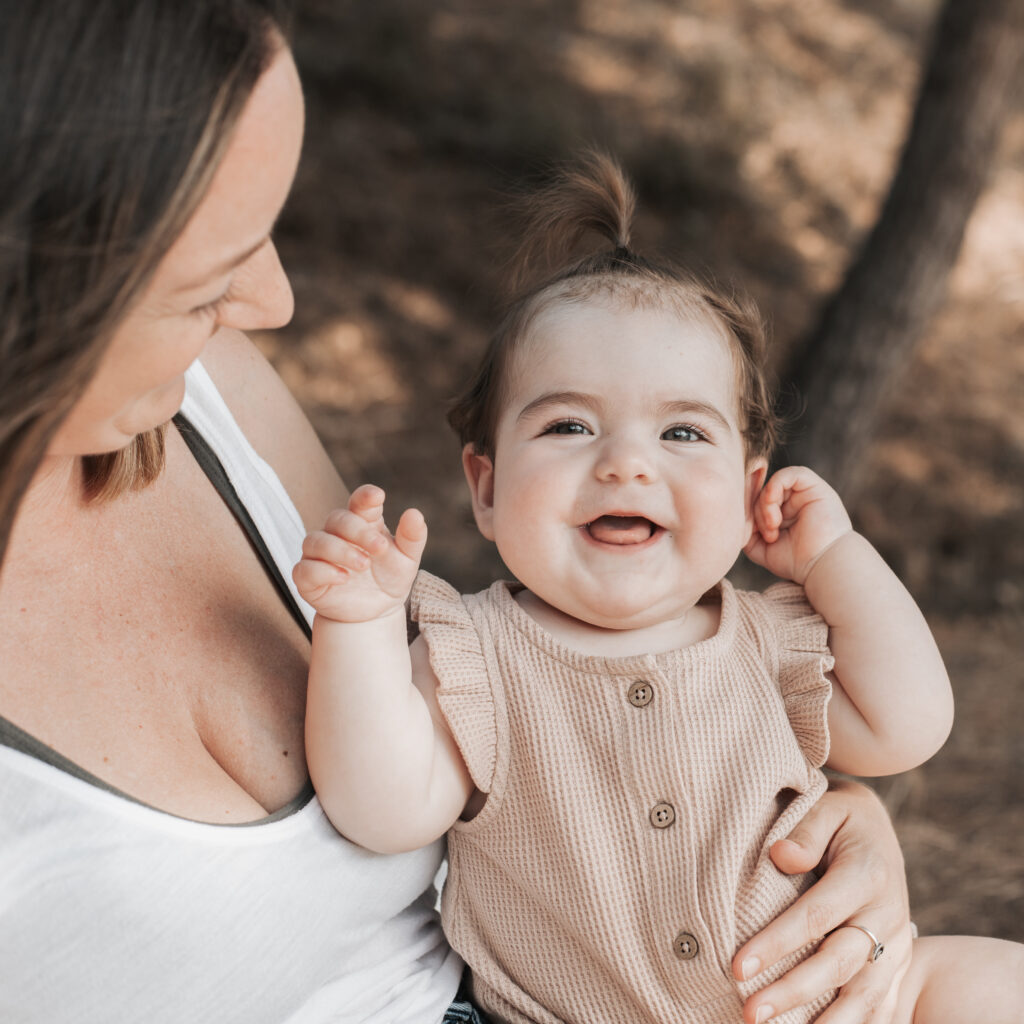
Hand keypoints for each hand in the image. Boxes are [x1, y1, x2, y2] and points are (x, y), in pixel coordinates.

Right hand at [292, 484, 426, 622]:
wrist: (376, 612)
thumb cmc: (390, 578)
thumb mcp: (408, 560)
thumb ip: (412, 537)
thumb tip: (414, 513)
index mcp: (363, 523)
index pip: (359, 502)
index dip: (365, 497)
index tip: (377, 496)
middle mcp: (336, 534)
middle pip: (337, 519)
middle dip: (359, 531)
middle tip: (380, 549)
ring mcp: (319, 555)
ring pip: (316, 541)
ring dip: (340, 551)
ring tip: (364, 565)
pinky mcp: (307, 578)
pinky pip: (305, 569)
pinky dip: (323, 571)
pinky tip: (343, 578)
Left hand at [733, 780, 912, 1023]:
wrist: (878, 830)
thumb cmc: (840, 818)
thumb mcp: (827, 808)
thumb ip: (806, 831)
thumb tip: (781, 856)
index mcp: (868, 874)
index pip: (817, 915)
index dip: (777, 943)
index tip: (738, 966)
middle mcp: (887, 915)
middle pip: (838, 963)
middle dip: (793, 992)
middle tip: (749, 1013)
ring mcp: (897, 945)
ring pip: (863, 994)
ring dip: (825, 1023)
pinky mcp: (898, 965)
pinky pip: (880, 1006)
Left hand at [744, 466, 852, 584]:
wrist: (821, 566)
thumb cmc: (794, 561)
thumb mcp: (759, 546)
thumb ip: (744, 527)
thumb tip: (735, 509)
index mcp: (781, 514)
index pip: (755, 499)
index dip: (745, 505)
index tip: (743, 523)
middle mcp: (792, 501)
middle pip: (760, 493)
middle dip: (755, 512)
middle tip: (766, 534)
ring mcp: (803, 494)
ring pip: (771, 486)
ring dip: (765, 505)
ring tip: (773, 527)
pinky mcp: (814, 487)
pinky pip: (788, 474)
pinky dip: (774, 487)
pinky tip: (772, 505)